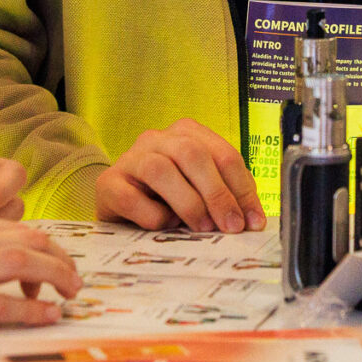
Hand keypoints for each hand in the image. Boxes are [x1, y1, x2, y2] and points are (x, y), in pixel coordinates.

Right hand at [0, 214, 79, 361]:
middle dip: (57, 259)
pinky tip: (44, 318)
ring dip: (52, 278)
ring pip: (15, 262)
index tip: (52, 269)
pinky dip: (26, 310)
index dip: (40, 246)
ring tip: (69, 295)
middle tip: (73, 282)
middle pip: (21, 238)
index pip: (8, 225)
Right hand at [95, 118, 264, 232]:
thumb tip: (250, 219)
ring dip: (188, 202)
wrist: (117, 202)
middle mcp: (158, 139)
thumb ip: (222, 195)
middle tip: (230, 226)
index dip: (242, 189)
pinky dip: (152, 215)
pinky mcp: (108, 184)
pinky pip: (131, 198)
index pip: (224, 154)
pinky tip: (163, 226)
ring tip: (202, 228)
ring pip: (161, 170)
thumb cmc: (164, 196)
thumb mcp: (198, 189)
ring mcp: (130, 158)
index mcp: (186, 133)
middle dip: (217, 194)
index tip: (252, 221)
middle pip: (193, 155)